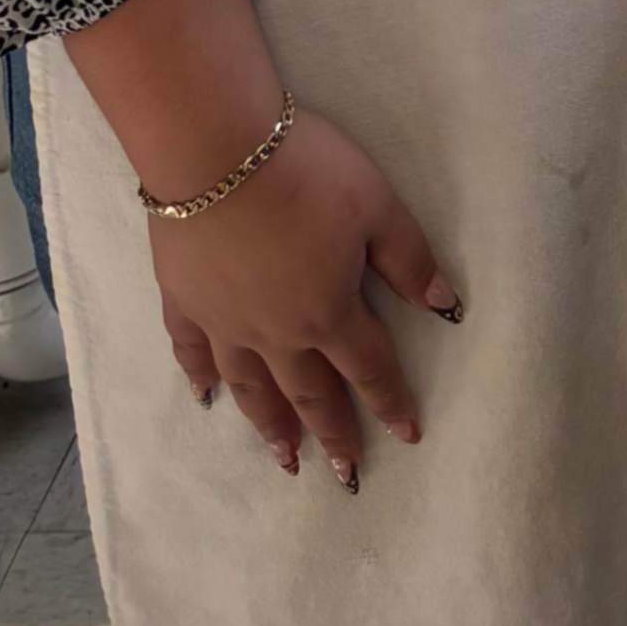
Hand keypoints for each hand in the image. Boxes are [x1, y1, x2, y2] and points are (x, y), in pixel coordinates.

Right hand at [148, 105, 459, 492]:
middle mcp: (275, 333)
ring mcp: (223, 322)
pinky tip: (205, 398)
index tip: (408, 436)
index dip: (392, 402)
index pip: (369, 368)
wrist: (214, 150)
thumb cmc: (306, 172)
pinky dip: (199, 379)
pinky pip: (190, 352)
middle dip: (333, 433)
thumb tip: (444, 307)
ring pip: (250, 388)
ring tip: (285, 459)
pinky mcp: (182, 300)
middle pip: (309, 392)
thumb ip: (409, 259)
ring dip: (270, 426)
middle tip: (345, 475)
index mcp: (328, 313)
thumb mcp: (376, 206)